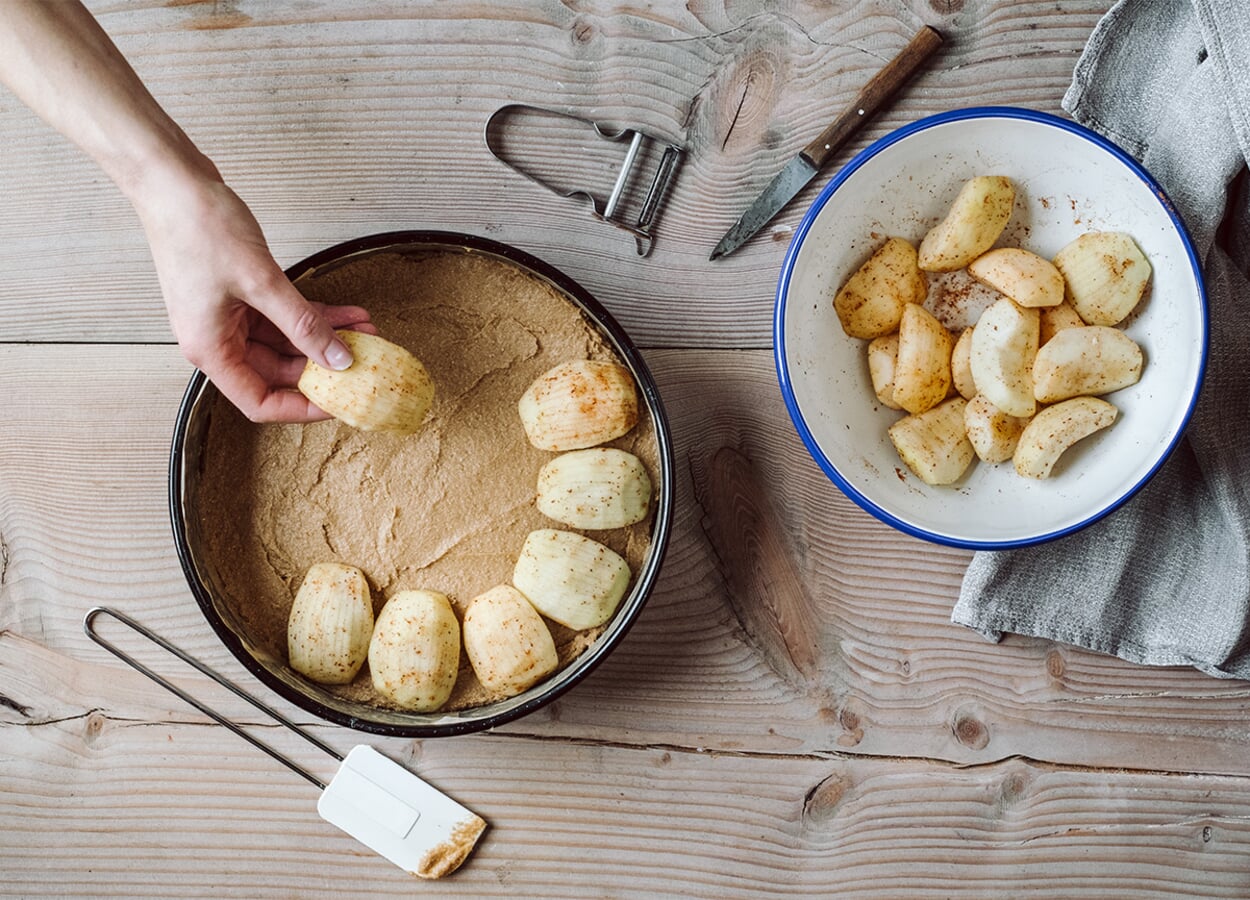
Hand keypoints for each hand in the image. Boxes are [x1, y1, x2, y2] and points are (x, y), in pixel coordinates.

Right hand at [136, 167, 375, 421]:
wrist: (173, 182)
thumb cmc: (199, 228)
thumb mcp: (262, 282)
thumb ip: (303, 324)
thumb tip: (338, 360)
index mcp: (211, 349)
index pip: (259, 401)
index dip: (301, 408)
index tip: (340, 402)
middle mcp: (217, 339)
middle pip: (278, 373)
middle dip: (325, 367)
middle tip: (366, 361)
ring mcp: (228, 317)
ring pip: (286, 343)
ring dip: (325, 338)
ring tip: (367, 333)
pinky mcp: (239, 295)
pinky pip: (283, 317)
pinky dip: (314, 316)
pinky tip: (348, 314)